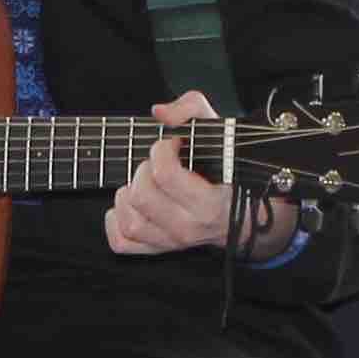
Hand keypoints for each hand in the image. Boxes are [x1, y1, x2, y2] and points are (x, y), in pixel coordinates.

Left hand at [105, 89, 286, 258]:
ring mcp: (171, 242)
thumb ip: (192, 109)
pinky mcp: (157, 248)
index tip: (172, 144)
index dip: (161, 150)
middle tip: (158, 164)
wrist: (243, 214)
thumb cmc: (229, 171)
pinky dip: (116, 221)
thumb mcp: (220, 130)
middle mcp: (188, 228)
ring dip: (128, 195)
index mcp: (208, 204)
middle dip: (143, 170)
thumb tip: (160, 113)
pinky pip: (122, 242)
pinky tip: (128, 203)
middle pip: (142, 195)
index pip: (165, 174)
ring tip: (145, 182)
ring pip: (130, 221)